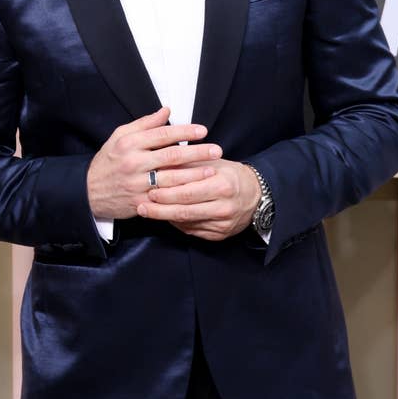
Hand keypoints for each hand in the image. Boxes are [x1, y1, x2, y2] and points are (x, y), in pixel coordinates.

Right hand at [86, 107, 222, 219]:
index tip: (203, 130)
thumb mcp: (120, 136)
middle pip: (171, 156)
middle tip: (216, 149)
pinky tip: (196, 190)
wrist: (88, 192)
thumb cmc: (108, 161)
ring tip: (212, 170)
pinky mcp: (140, 201)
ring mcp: (137, 184)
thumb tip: (167, 110)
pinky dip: (182, 193)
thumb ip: (144, 123)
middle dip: (196, 152)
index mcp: (129, 143)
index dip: (184, 131)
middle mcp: (134, 162)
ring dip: (194, 174)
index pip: (162, 134)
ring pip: (171, 178)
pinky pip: (165, 198)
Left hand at [138, 159, 259, 241]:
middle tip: (142, 205)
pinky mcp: (219, 235)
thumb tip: (159, 164)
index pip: (187, 190)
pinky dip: (177, 223)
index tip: (148, 188)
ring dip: (164, 217)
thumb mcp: (212, 163)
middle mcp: (223, 206)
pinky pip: (193, 230)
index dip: (166, 191)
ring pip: (187, 222)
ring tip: (147, 211)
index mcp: (222, 184)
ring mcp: (222, 223)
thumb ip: (188, 165)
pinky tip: (166, 217)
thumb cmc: (229, 174)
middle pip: (184, 210)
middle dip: (159, 208)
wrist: (255, 194)